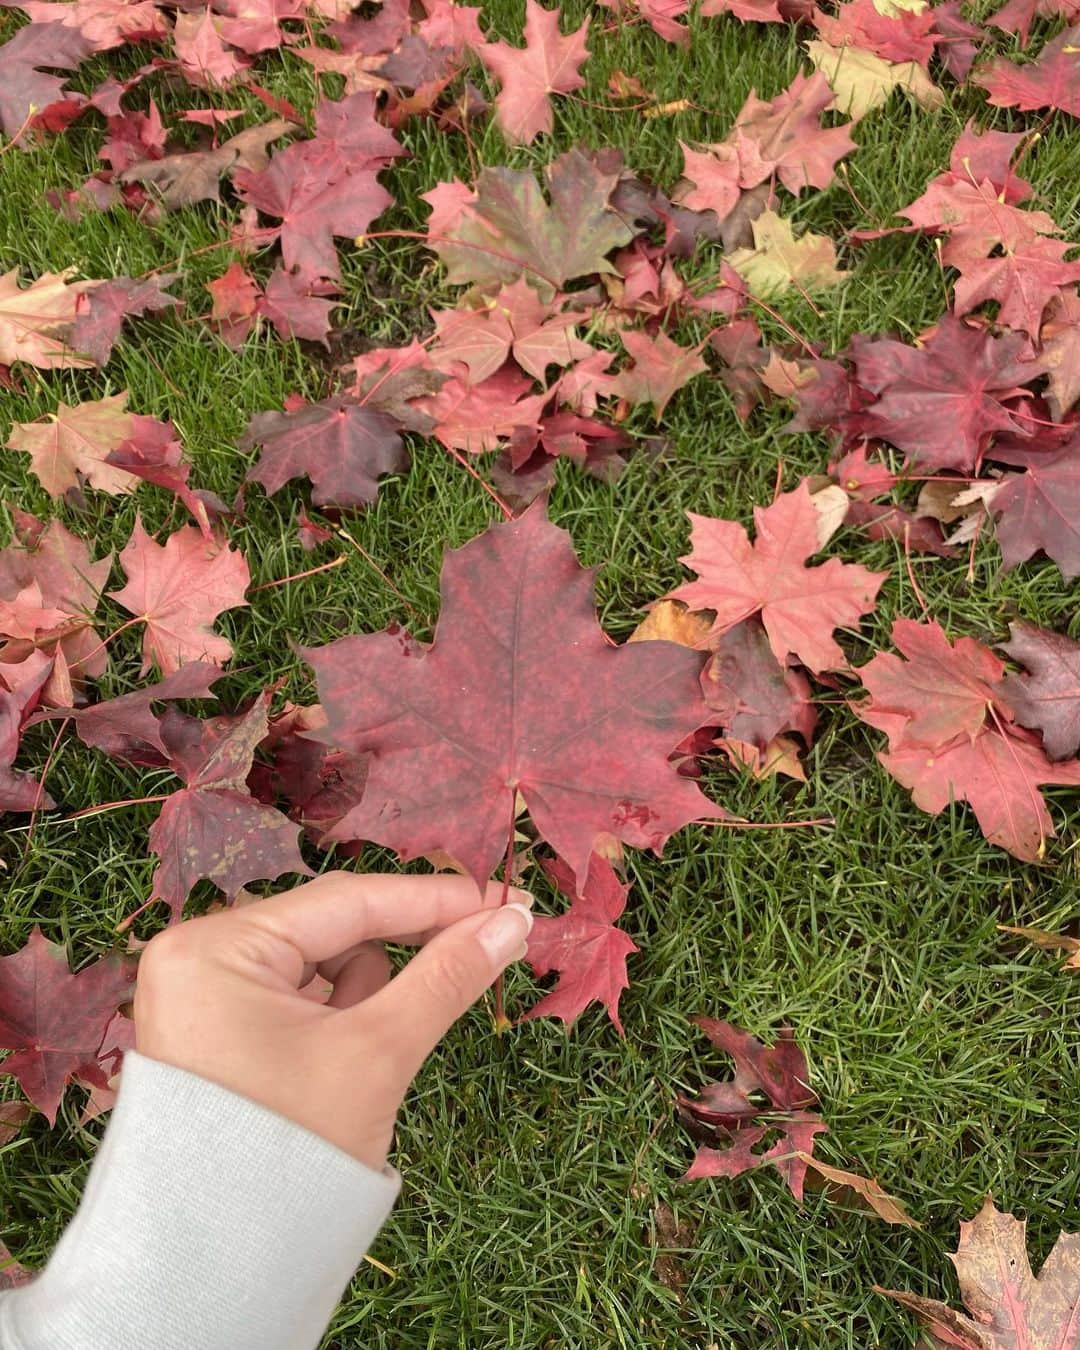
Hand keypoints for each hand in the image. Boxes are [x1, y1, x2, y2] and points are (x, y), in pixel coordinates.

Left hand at [134, 872, 533, 1169]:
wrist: (225, 1257)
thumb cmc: (292, 1150)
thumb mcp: (377, 1052)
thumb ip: (446, 978)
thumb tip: (512, 923)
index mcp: (217, 947)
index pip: (347, 899)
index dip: (435, 898)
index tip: (505, 899)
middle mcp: (199, 954)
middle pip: (333, 924)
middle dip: (405, 944)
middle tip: (486, 941)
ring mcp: (204, 989)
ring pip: (321, 958)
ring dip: (366, 989)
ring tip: (370, 1049)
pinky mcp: (219, 1023)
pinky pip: (298, 990)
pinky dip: (338, 1009)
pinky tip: (349, 1050)